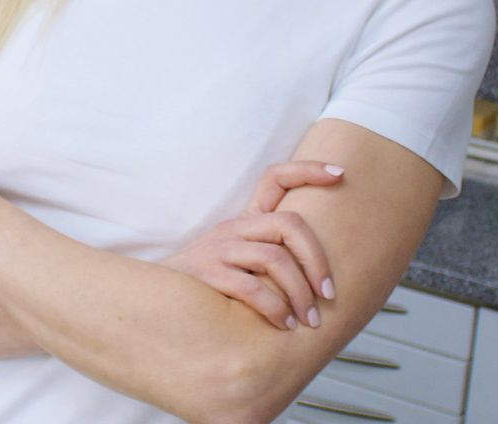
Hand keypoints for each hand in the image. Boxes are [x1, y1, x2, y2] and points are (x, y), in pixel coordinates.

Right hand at [164, 161, 343, 329]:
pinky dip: (275, 309)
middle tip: (329, 293)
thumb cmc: (210, 285)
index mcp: (245, 219)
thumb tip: (322, 273)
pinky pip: (252, 288)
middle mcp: (234, 227)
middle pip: (288, 223)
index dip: (307, 170)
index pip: (275, 177)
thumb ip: (271, 257)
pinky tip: (284, 326)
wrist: (158, 300)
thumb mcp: (239, 259)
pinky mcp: (209, 273)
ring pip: (275, 258)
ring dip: (300, 293)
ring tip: (310, 320)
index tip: (340, 174)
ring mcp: (220, 248)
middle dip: (317, 259)